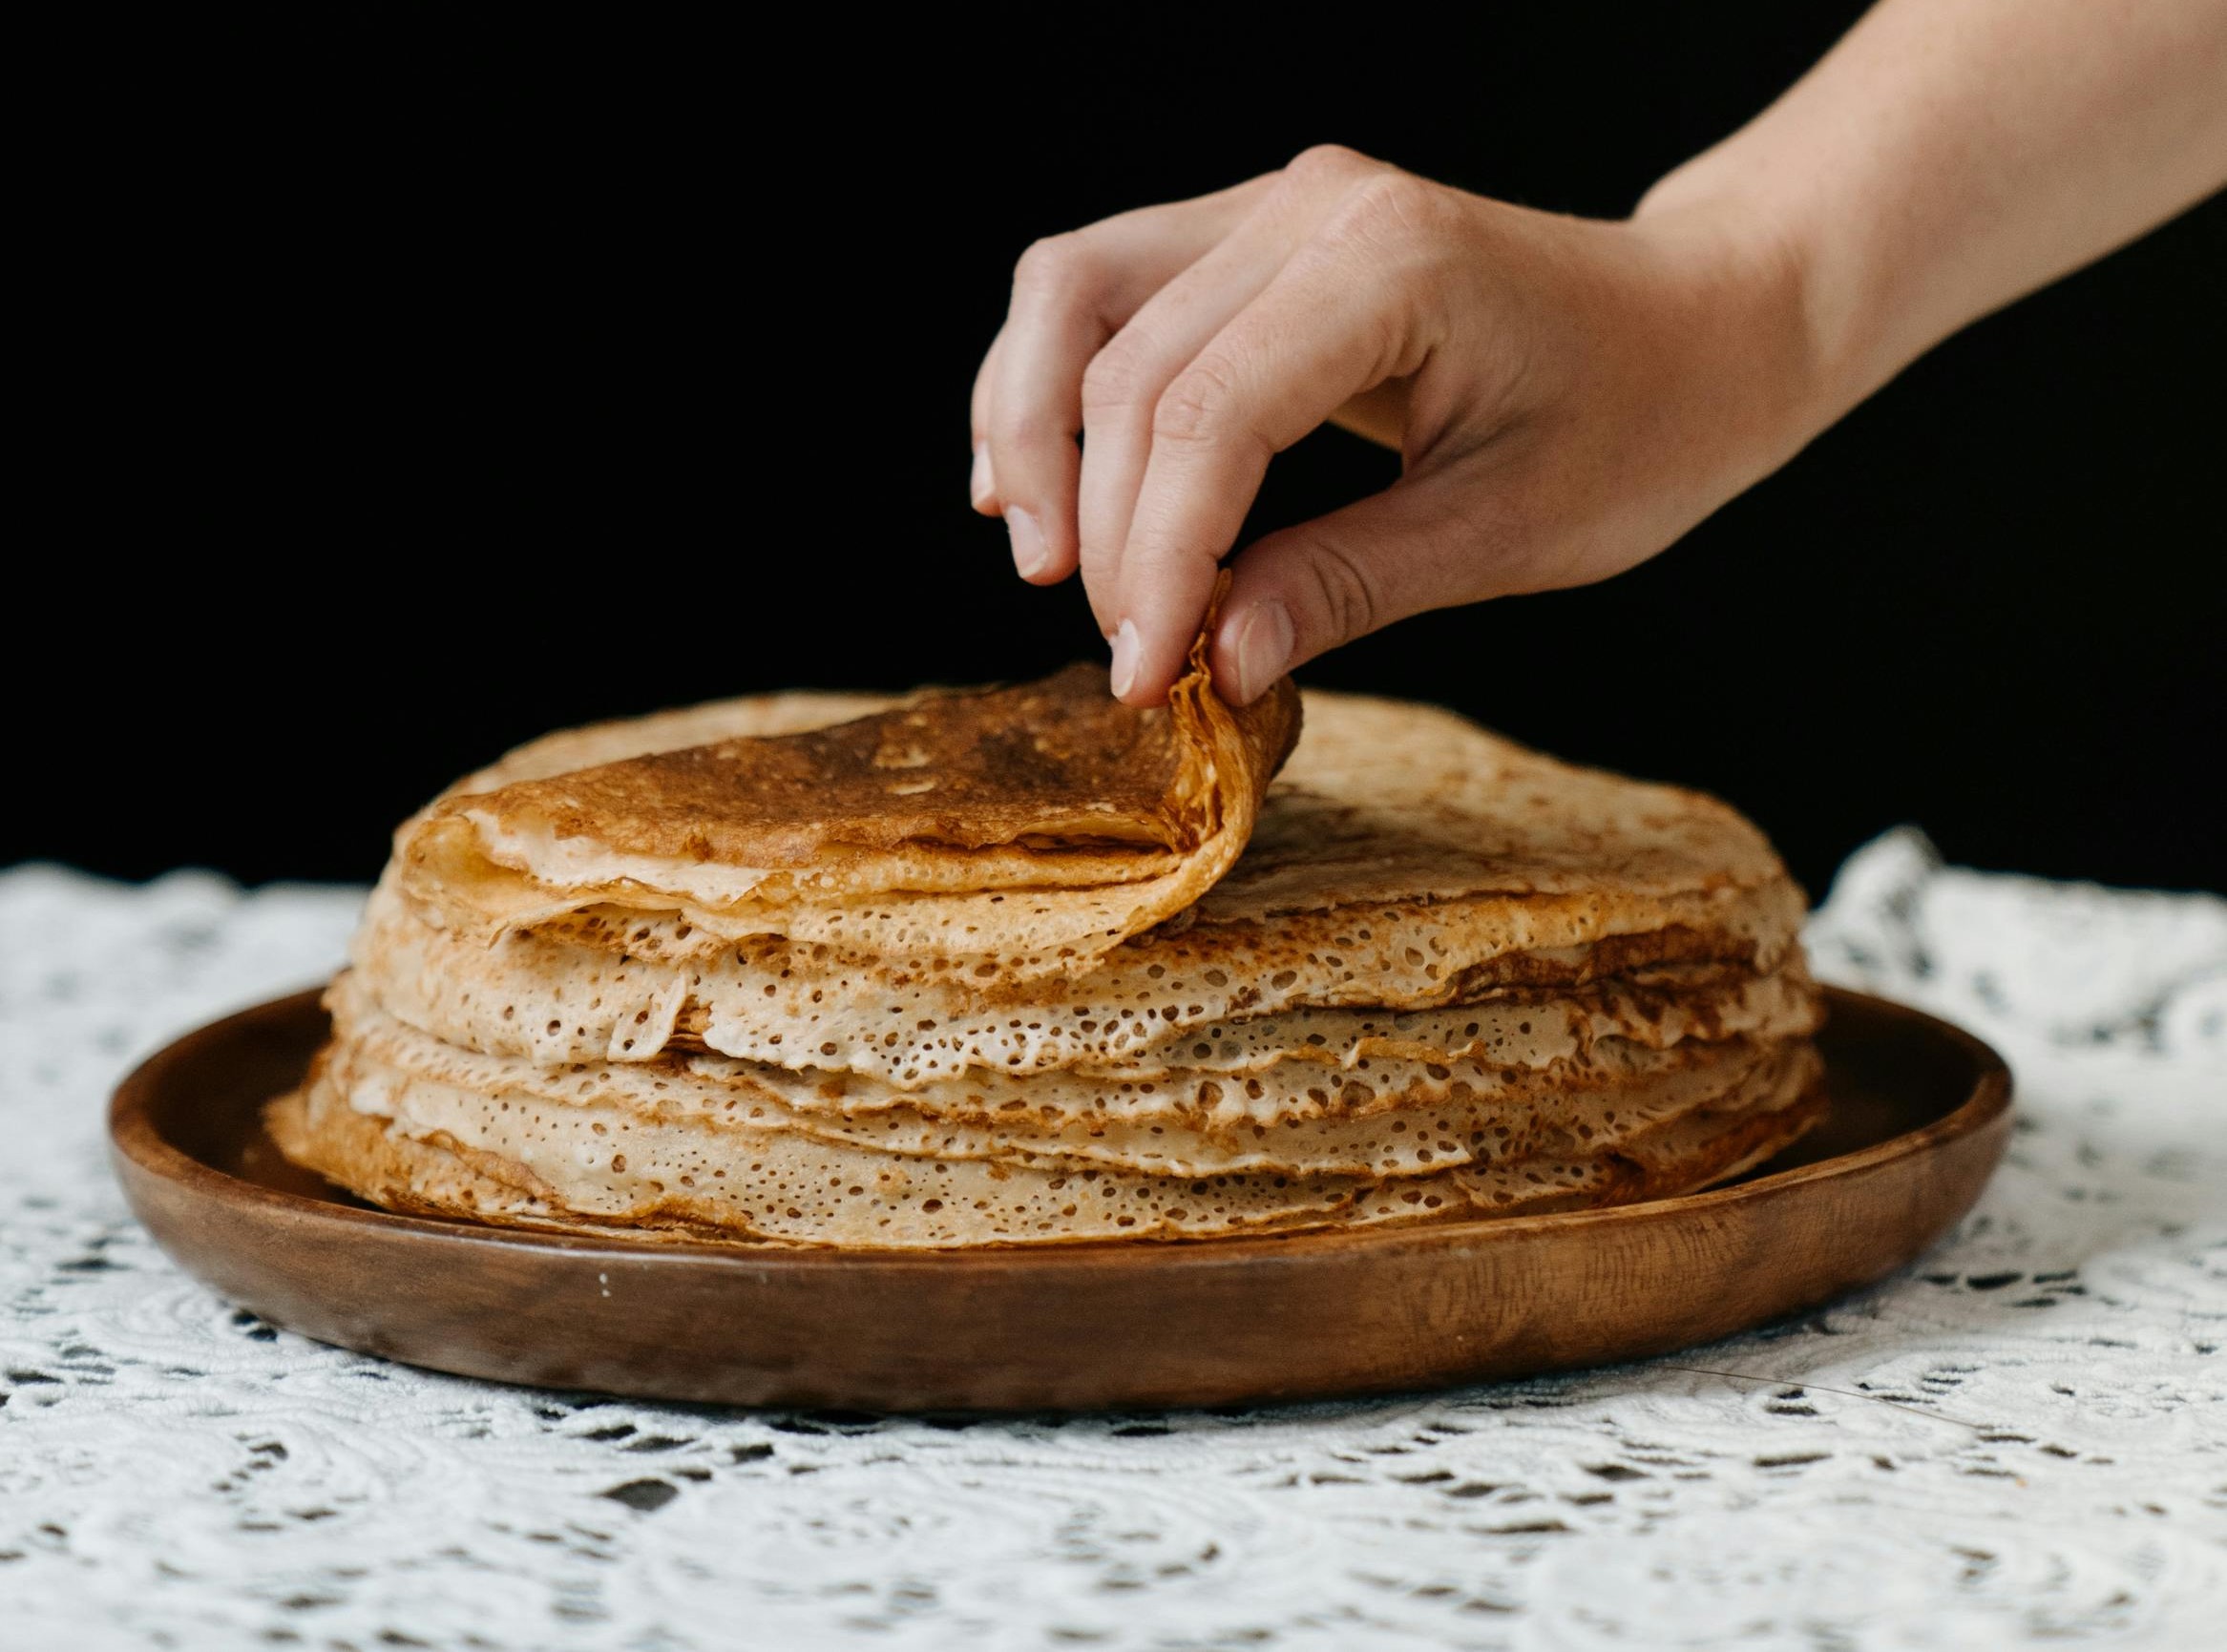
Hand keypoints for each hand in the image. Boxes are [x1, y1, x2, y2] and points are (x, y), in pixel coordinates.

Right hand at [968, 145, 1816, 705]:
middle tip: (1127, 656)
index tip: (1146, 674)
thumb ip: (1344, 587)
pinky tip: (1032, 483)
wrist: (1702, 324)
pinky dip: (1051, 384)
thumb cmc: (1638, 423)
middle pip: (1125, 365)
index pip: (1210, 414)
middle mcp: (1313, 204)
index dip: (1157, 558)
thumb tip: (1211, 664)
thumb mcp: (1506, 534)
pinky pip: (1103, 290)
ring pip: (1076, 295)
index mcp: (1393, 262)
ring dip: (1033, 433)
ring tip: (1045, 563)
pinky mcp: (1251, 233)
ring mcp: (1273, 203)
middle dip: (1105, 528)